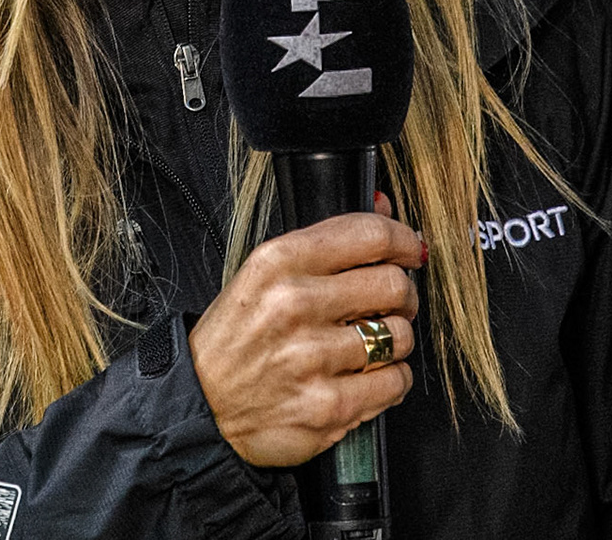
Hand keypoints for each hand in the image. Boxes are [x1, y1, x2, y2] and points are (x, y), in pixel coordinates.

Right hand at [189, 202, 423, 466]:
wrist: (202, 402)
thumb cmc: (236, 336)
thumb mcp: (263, 274)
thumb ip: (324, 242)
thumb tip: (383, 207)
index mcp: (278, 262)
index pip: (369, 234)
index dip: (402, 240)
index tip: (409, 250)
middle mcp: (295, 305)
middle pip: (394, 284)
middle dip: (402, 294)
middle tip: (390, 304)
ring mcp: (312, 358)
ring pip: (400, 336)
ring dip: (393, 341)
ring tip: (369, 345)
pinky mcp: (328, 405)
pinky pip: (395, 382)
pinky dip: (390, 379)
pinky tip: (366, 376)